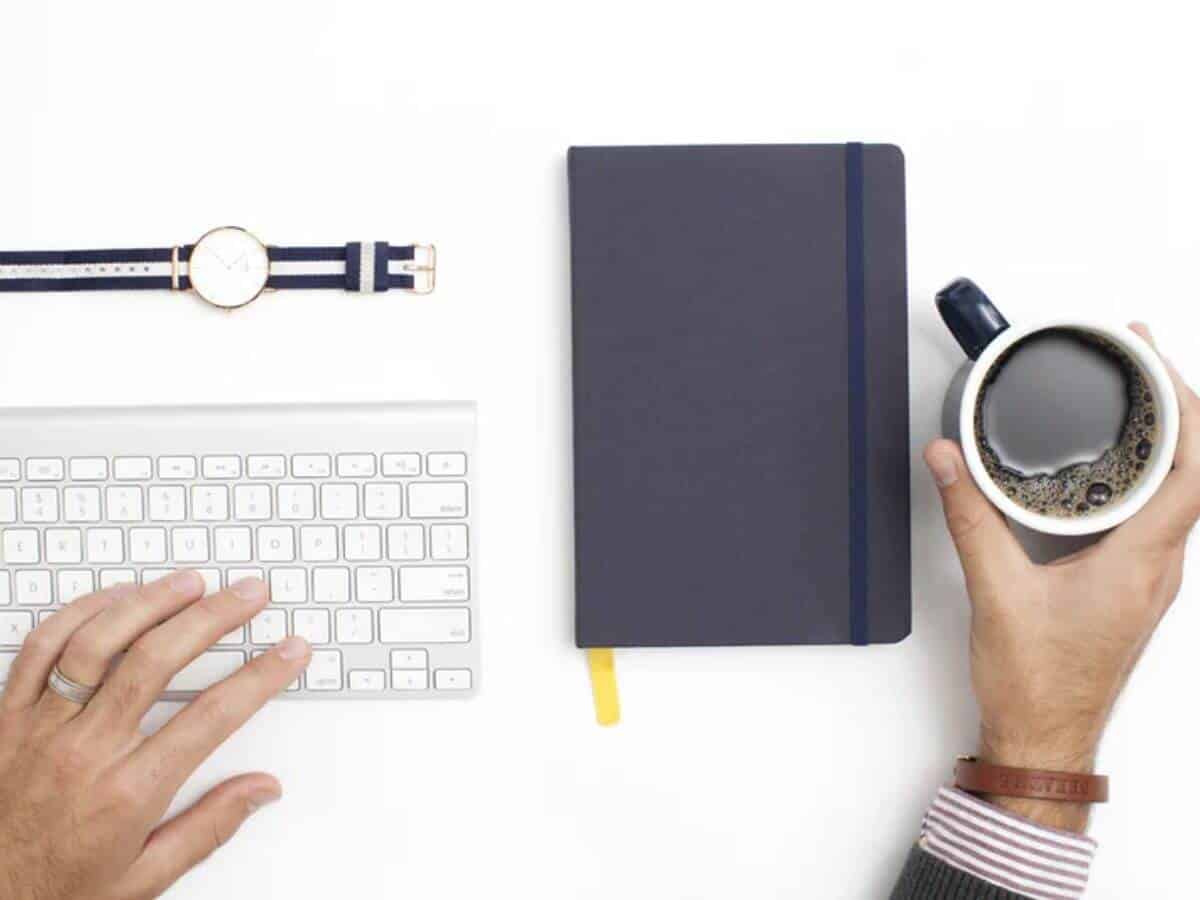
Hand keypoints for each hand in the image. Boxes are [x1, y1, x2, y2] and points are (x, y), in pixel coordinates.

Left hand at [0, 572, 310, 898]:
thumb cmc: (54, 890)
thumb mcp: (142, 878)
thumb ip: (207, 828)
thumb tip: (261, 790)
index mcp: (128, 792)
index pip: (212, 717)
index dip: (261, 676)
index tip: (291, 652)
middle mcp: (84, 751)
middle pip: (157, 661)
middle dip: (214, 618)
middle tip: (250, 594)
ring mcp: (41, 728)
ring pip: (97, 642)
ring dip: (150, 603)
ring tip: (190, 582)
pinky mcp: (6, 717)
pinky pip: (40, 649)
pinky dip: (79, 614)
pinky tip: (115, 599)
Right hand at [924, 323, 1198, 831]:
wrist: (1046, 741)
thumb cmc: (1036, 683)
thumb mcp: (995, 590)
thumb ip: (969, 517)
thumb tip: (948, 458)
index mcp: (1141, 562)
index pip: (1194, 469)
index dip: (1187, 406)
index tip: (1153, 358)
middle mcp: (1160, 567)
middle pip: (1197, 469)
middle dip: (1176, 403)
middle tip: (1140, 355)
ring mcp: (1152, 578)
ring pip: (1182, 492)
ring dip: (1168, 438)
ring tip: (1135, 394)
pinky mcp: (1134, 585)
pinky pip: (1159, 514)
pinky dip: (1148, 473)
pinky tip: (1114, 462)